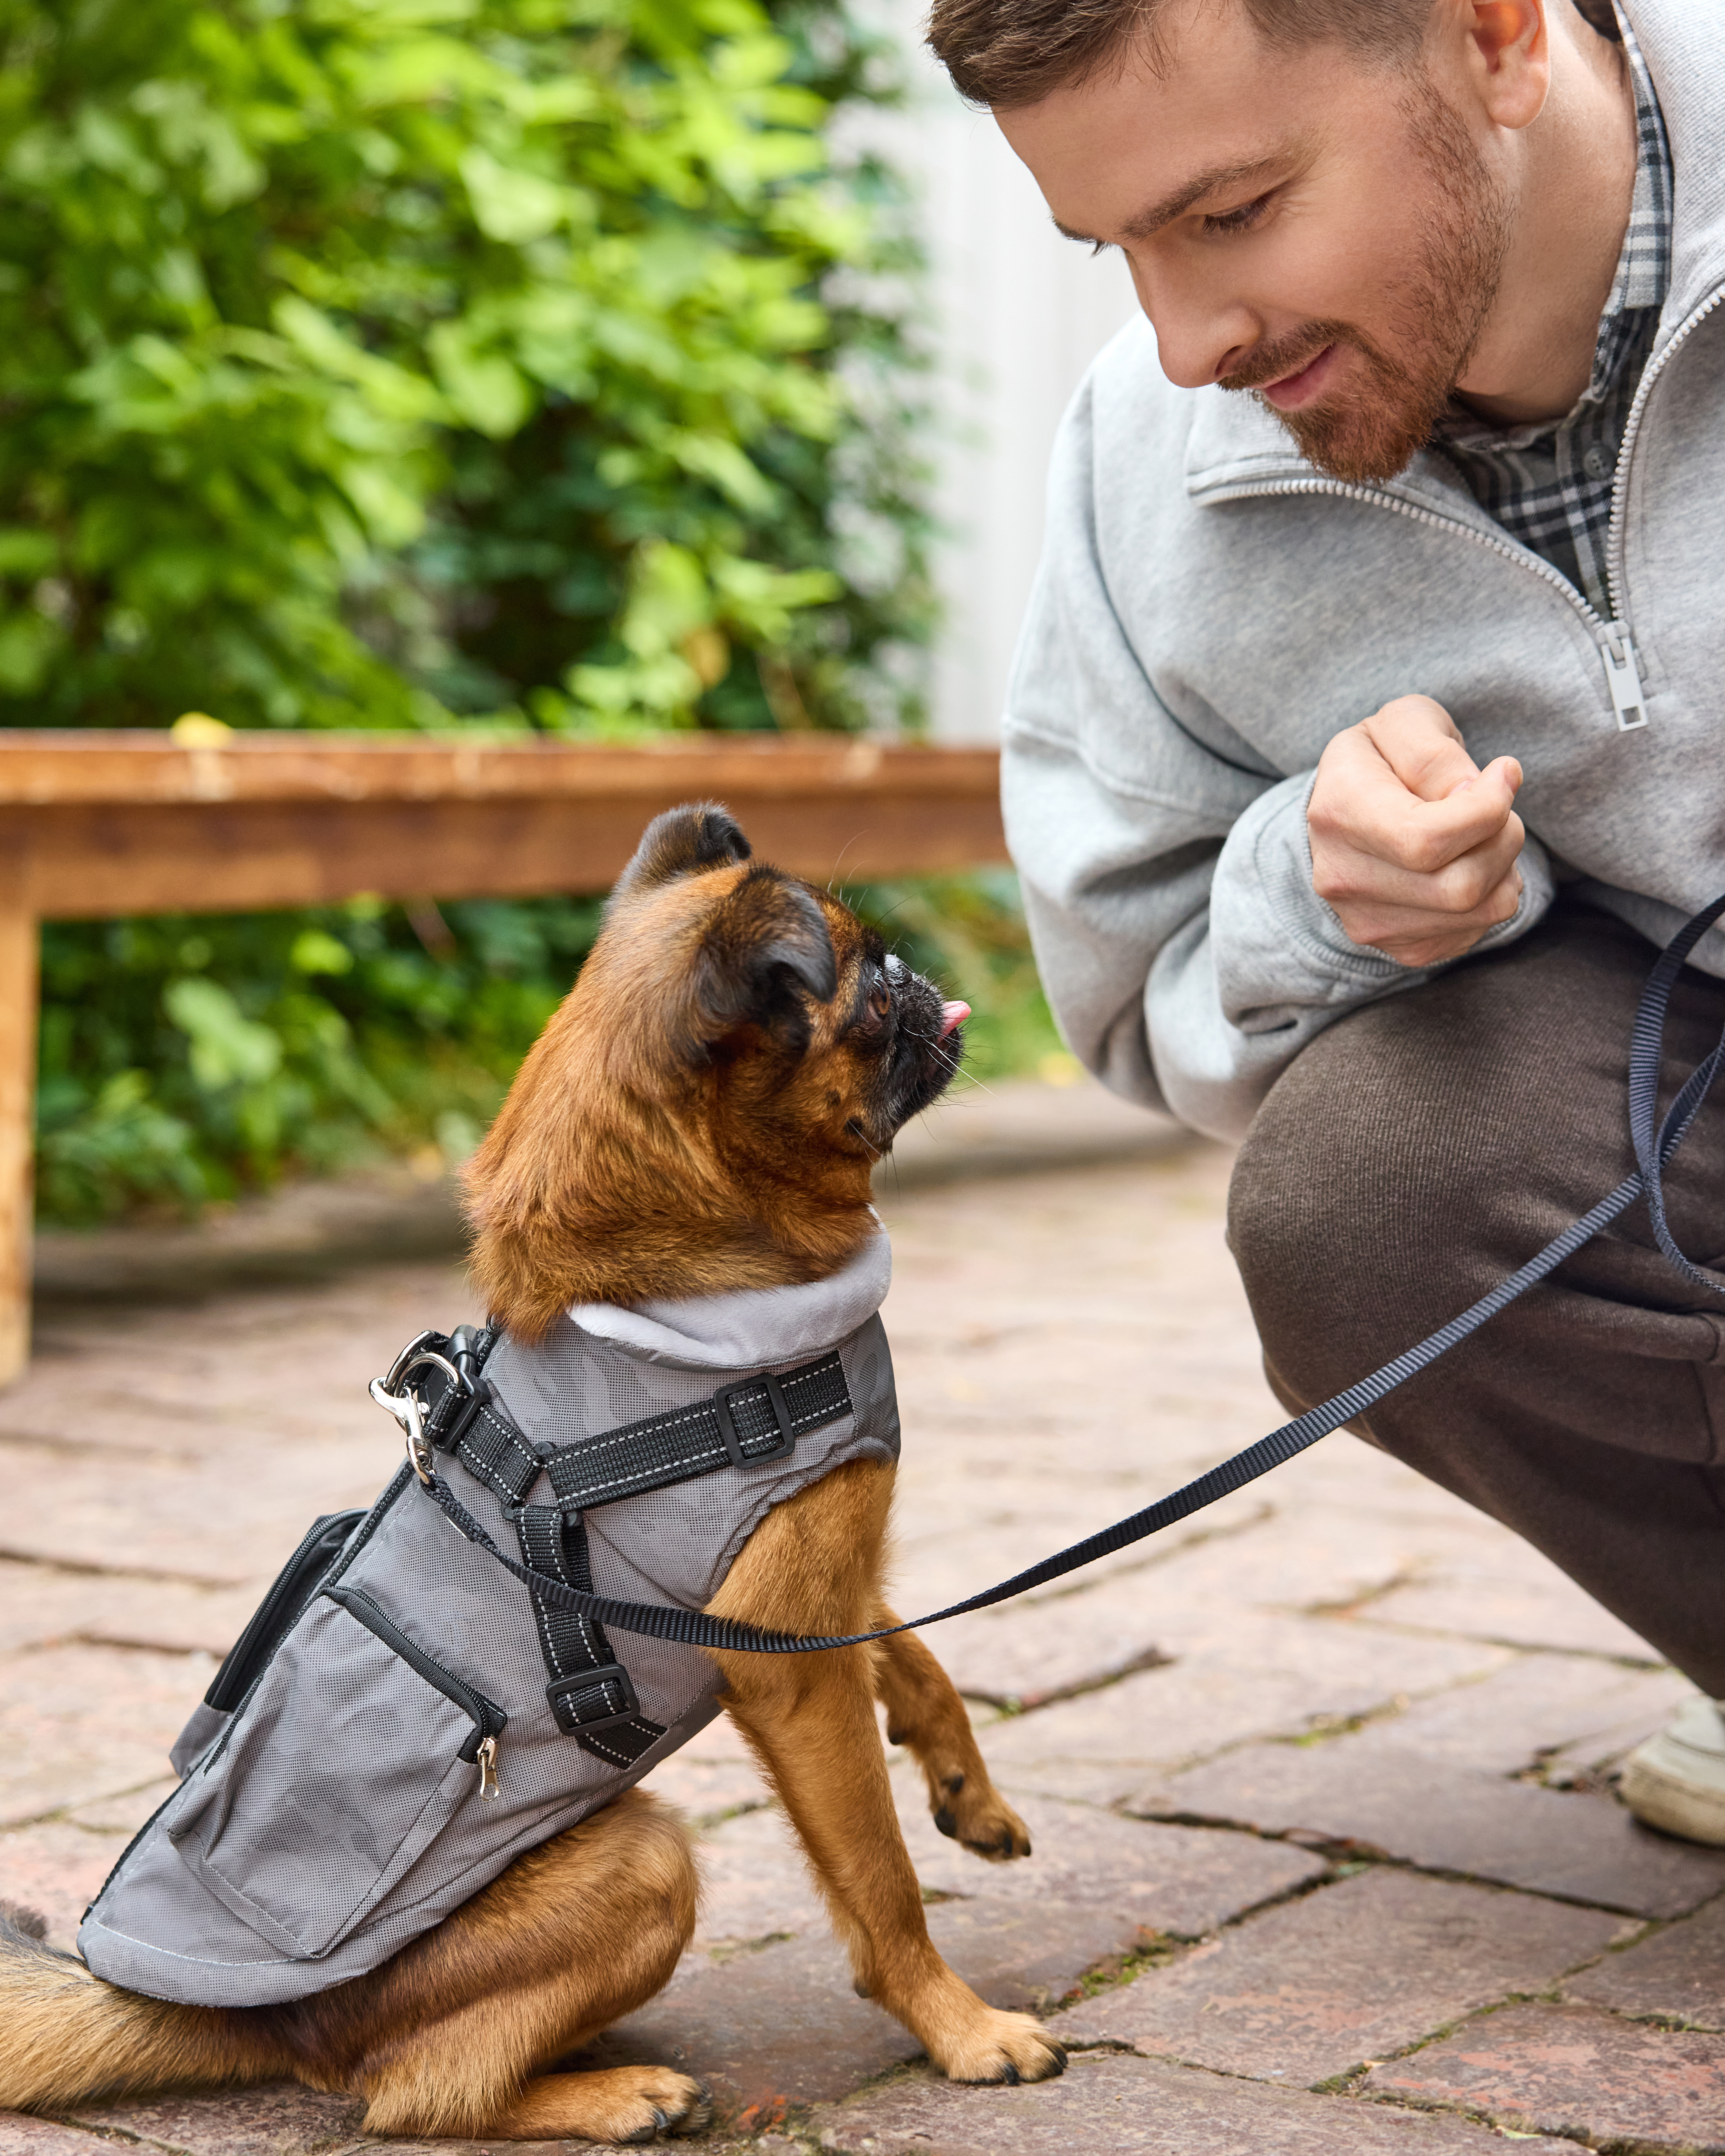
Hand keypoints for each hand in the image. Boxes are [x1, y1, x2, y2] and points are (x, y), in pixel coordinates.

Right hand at [1306, 695, 1525, 968]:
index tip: (1503, 774)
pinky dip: (1490, 893)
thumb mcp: (1404, 725)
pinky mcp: (1399, 947)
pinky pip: (1477, 930)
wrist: (1347, 813)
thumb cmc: (1383, 761)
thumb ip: (1435, 754)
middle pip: (1460, 886)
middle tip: (1497, 806)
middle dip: (1503, 837)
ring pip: (1480, 911)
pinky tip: (1467, 863)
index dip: (1487, 809)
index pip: (1426, 840)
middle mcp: (1343, 878)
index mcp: (1337, 814)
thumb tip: (1472, 794)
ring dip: (1503, 866)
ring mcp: (1368, 922)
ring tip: (1482, 835)